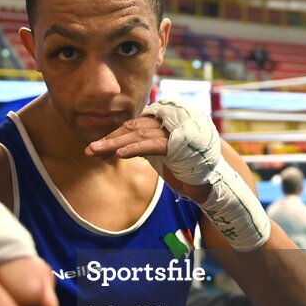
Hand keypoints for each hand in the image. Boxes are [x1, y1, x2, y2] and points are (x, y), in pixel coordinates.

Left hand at [93, 100, 269, 251]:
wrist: (216, 182)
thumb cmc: (188, 170)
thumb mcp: (162, 156)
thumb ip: (144, 146)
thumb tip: (115, 146)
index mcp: (164, 124)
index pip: (133, 127)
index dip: (114, 137)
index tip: (96, 150)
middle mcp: (169, 123)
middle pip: (132, 128)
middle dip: (109, 140)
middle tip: (89, 150)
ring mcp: (175, 132)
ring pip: (138, 134)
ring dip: (114, 144)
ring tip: (95, 152)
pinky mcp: (179, 144)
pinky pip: (152, 144)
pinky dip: (134, 148)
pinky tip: (119, 155)